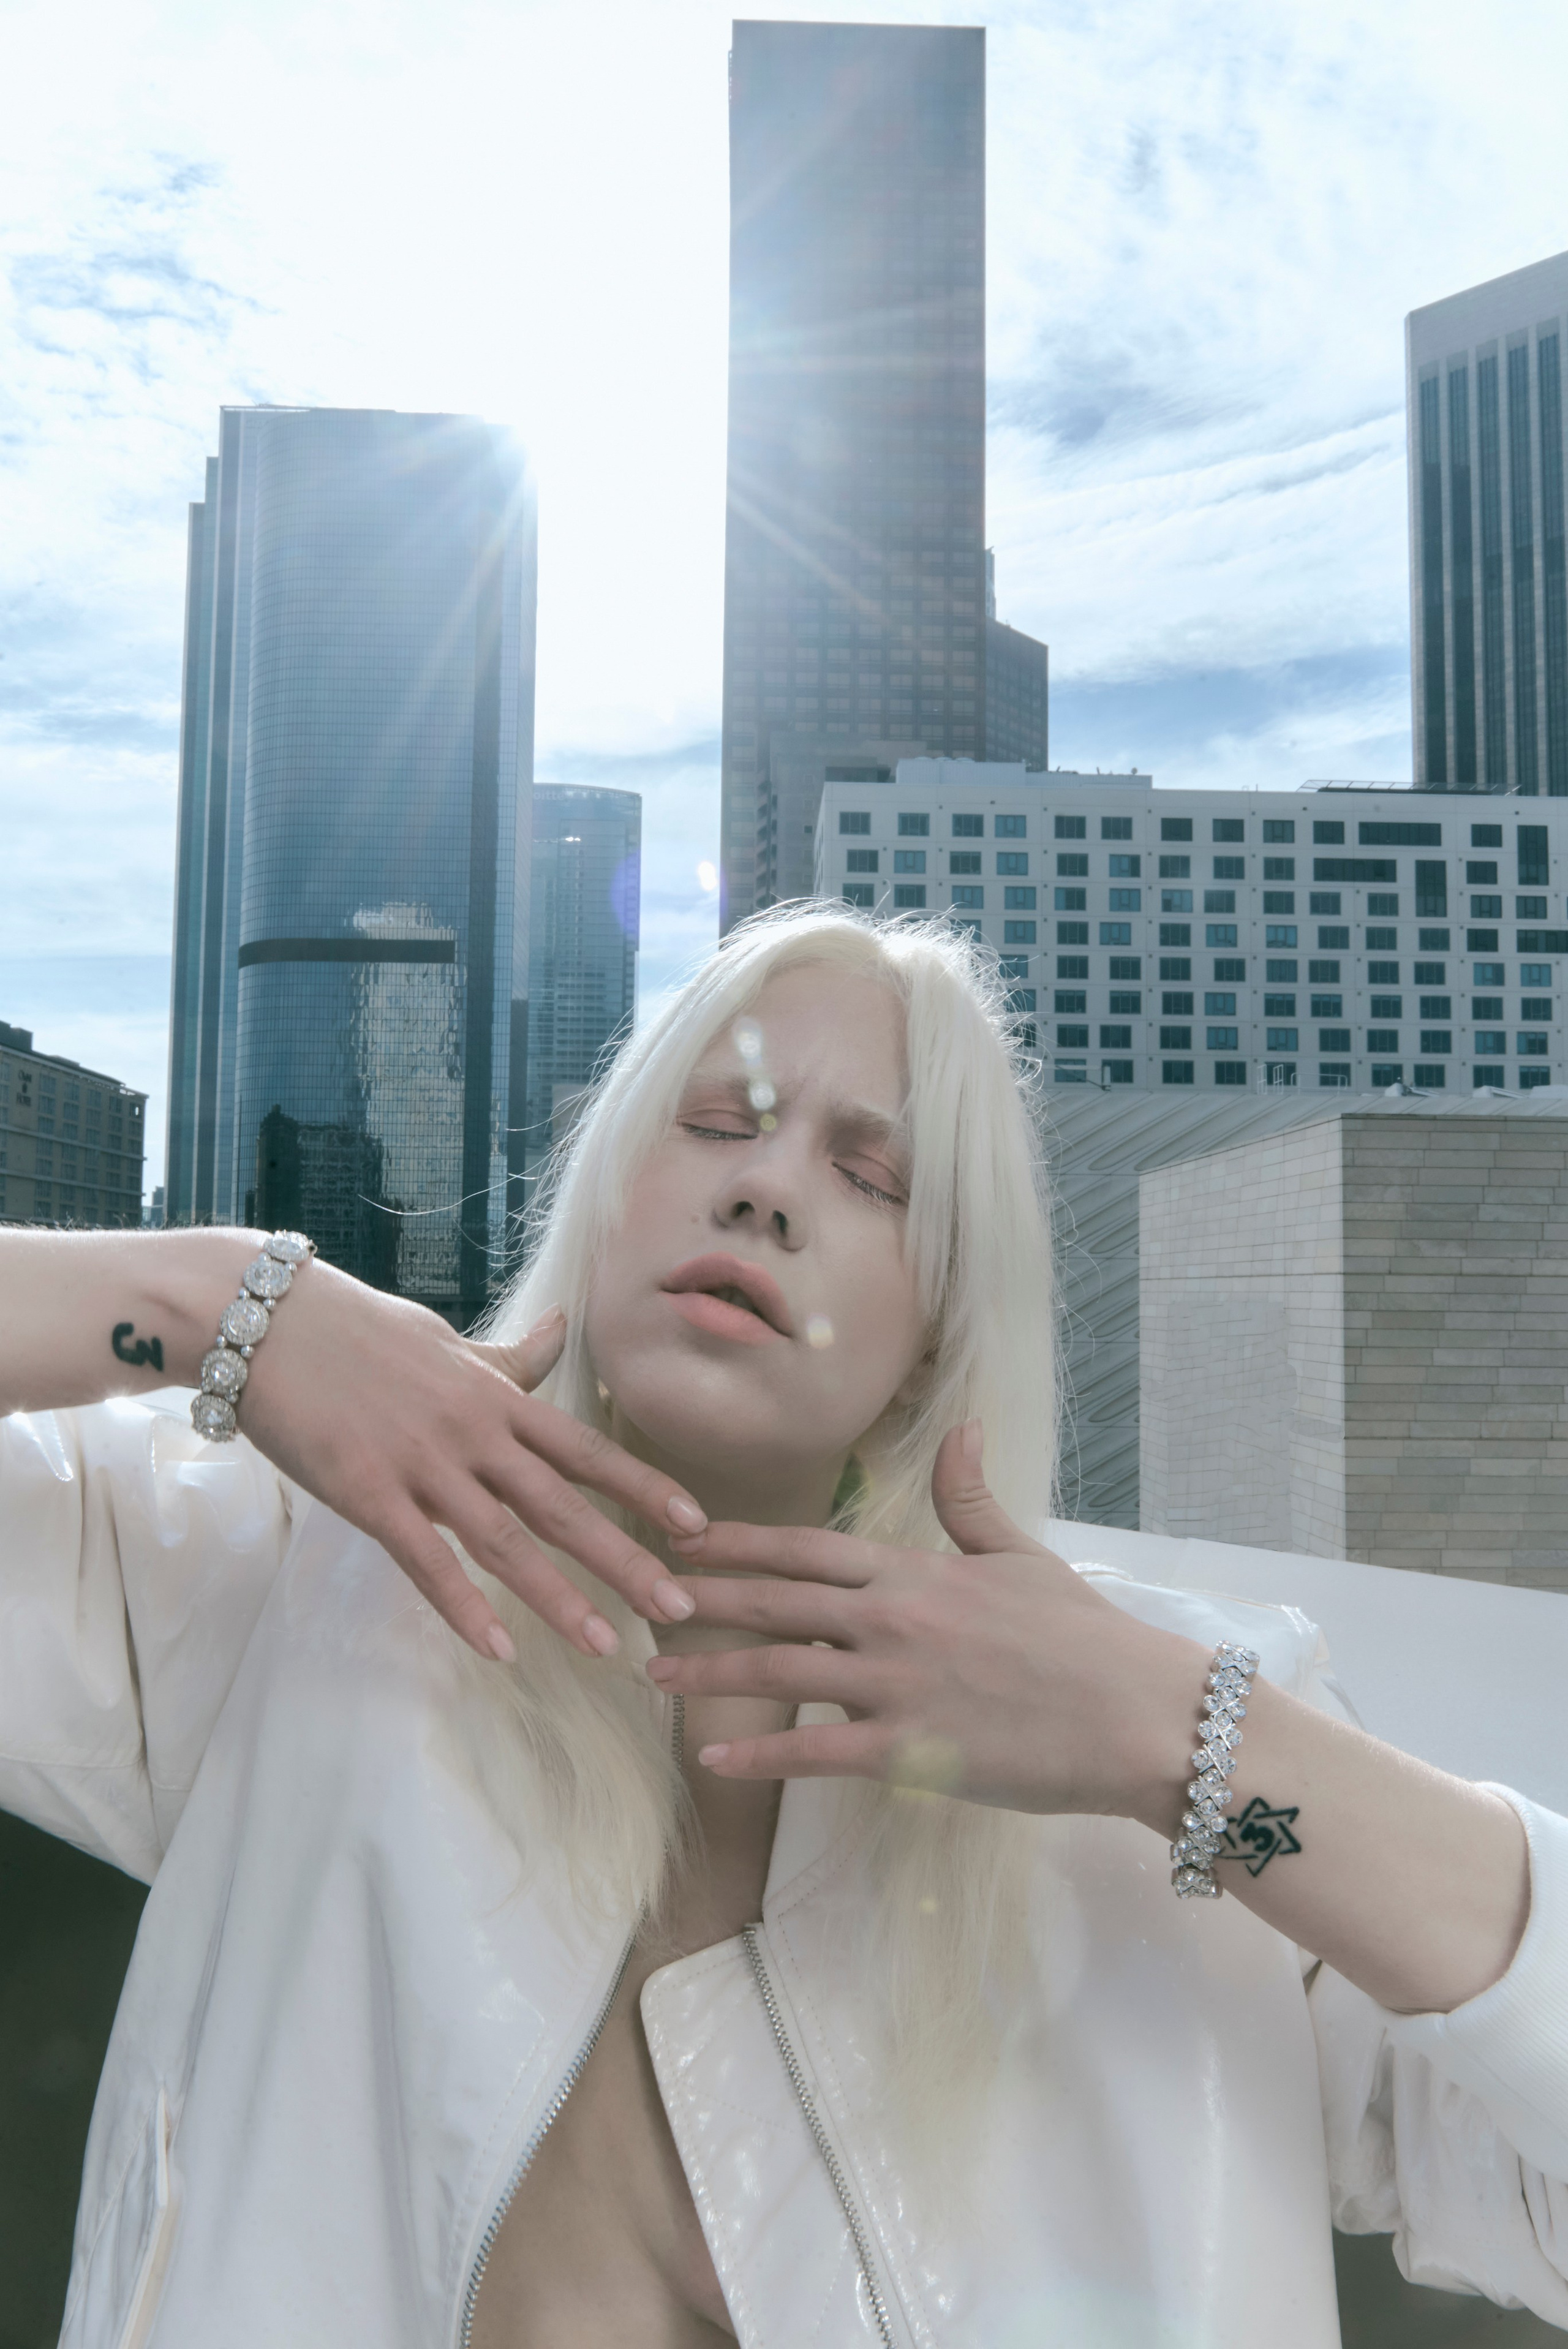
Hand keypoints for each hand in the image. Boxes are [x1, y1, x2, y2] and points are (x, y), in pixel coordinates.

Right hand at [236, 1261, 704, 1662]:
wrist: (263, 1321)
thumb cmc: (356, 1332)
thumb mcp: (447, 1342)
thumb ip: (508, 1357)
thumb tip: (562, 1326)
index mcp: (494, 1399)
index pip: (585, 1450)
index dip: (644, 1488)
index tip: (698, 1527)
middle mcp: (472, 1433)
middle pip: (563, 1504)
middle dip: (625, 1558)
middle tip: (679, 1607)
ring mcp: (421, 1463)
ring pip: (504, 1540)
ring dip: (557, 1597)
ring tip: (605, 1645)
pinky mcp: (367, 1491)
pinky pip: (425, 1559)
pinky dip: (463, 1606)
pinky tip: (497, 1648)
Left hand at [646, 1420, 1199, 1819]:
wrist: (1137, 1713)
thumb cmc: (1084, 1638)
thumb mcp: (1022, 1555)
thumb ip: (972, 1499)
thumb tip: (962, 1428)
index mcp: (915, 1570)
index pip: (804, 1548)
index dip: (736, 1543)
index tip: (681, 1539)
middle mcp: (893, 1618)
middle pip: (774, 1601)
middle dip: (700, 1599)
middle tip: (637, 1598)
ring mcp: (898, 1684)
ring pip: (780, 1672)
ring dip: (710, 1673)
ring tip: (654, 1676)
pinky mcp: (910, 1750)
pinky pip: (817, 1751)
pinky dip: (760, 1755)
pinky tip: (714, 1761)